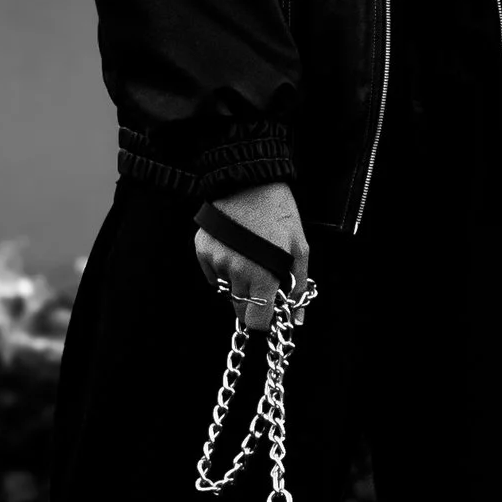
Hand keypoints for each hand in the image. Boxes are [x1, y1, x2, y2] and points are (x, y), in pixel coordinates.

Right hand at [195, 181, 309, 330]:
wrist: (249, 180)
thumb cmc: (278, 212)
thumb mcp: (299, 247)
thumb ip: (297, 285)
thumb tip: (296, 317)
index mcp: (263, 274)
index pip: (256, 320)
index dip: (264, 319)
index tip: (269, 311)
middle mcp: (236, 272)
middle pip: (240, 308)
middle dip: (253, 302)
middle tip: (262, 281)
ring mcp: (216, 261)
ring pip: (227, 290)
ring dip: (238, 283)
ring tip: (250, 257)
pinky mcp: (202, 251)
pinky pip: (212, 274)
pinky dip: (223, 270)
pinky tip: (235, 250)